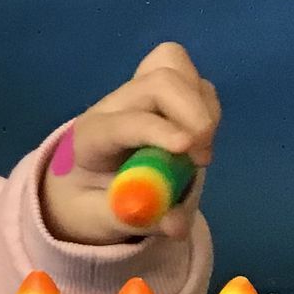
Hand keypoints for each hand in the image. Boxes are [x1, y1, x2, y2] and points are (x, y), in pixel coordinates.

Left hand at [41, 42, 218, 244]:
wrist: (86, 184)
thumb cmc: (91, 202)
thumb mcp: (101, 220)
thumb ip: (136, 220)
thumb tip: (175, 224)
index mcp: (91, 136)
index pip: (124, 122)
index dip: (155, 130)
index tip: (187, 148)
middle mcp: (115, 106)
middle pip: (158, 80)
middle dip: (192, 111)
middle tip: (203, 157)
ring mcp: (140, 94)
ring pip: (176, 69)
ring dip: (202, 107)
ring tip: (200, 150)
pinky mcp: (164, 93)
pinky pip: (193, 81)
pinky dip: (208, 106)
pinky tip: (200, 139)